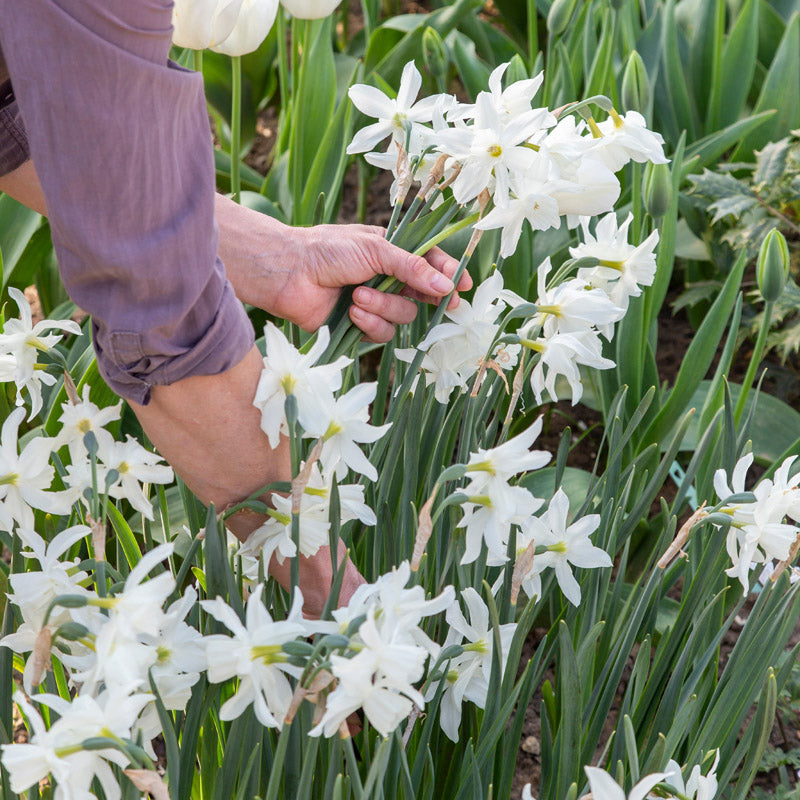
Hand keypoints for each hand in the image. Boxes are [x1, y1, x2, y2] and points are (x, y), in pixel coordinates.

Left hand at [215, 196, 471, 341]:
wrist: (289, 273)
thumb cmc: (328, 250)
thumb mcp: (375, 249)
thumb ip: (413, 268)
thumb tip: (448, 286)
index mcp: (392, 252)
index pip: (430, 264)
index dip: (448, 275)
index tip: (464, 285)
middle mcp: (387, 278)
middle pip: (424, 296)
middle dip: (427, 297)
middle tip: (441, 301)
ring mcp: (374, 303)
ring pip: (403, 316)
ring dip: (384, 307)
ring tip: (359, 294)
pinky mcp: (359, 326)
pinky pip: (382, 333)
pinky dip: (369, 322)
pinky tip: (351, 311)